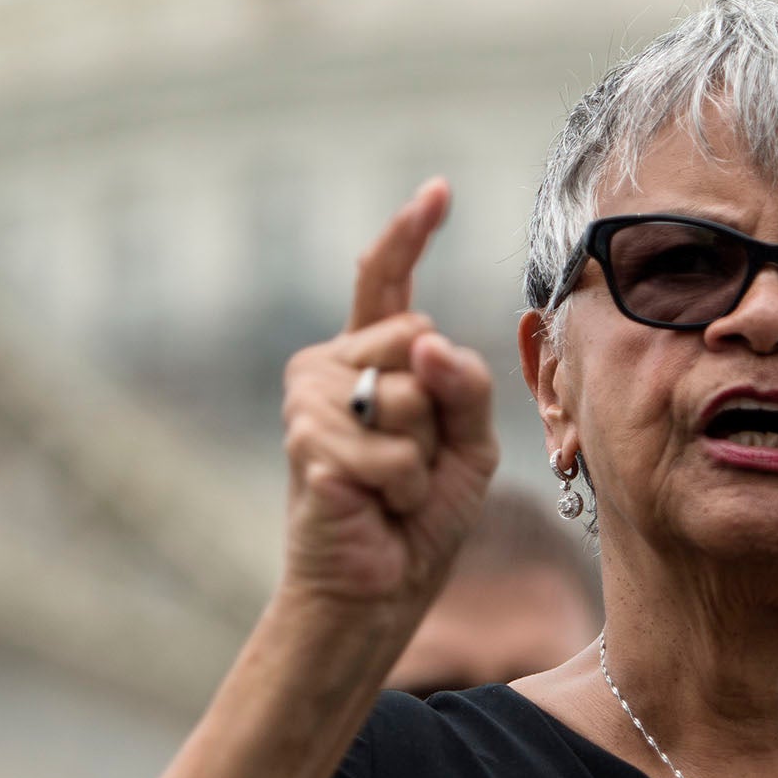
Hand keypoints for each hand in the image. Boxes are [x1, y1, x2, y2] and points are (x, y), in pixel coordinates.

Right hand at [278, 179, 499, 608]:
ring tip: (392, 488)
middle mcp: (329, 365)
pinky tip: (376, 505)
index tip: (438, 190)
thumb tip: (428, 341)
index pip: (388, 281)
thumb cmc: (421, 514)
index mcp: (370, 356)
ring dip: (422, 456)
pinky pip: (394, 448)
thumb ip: (466, 383)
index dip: (410, 232)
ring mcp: (310, 400)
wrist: (378, 588)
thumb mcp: (470, 441)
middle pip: (419, 336)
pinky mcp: (307, 441)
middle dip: (440, 406)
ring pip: (409, 395)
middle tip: (415, 459)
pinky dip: (404, 486)